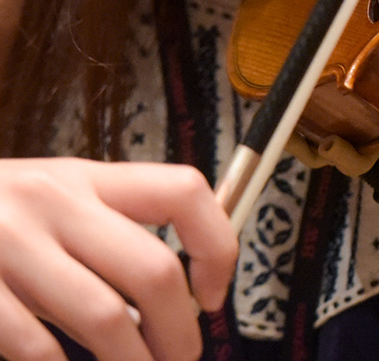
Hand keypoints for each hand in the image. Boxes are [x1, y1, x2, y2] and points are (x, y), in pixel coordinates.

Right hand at [0, 158, 237, 360]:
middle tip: (181, 357)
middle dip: (180, 332)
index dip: (216, 245)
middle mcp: (51, 202)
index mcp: (84, 177)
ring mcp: (8, 245)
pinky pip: (37, 348)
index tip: (213, 294)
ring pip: (104, 319)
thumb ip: (107, 230)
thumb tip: (181, 294)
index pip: (182, 192)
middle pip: (154, 271)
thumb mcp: (50, 200)